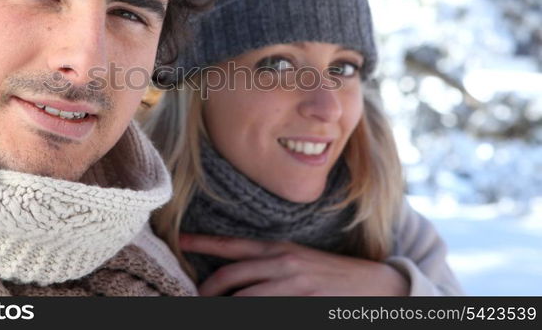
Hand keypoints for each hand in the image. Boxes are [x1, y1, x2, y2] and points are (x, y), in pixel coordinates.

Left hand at [180, 233, 409, 295]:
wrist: (374, 285)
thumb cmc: (329, 273)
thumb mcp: (296, 259)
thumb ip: (266, 264)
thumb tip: (233, 274)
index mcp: (278, 249)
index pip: (232, 245)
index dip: (203, 242)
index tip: (180, 241)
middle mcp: (282, 263)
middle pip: (230, 276)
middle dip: (206, 291)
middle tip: (192, 299)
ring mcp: (293, 284)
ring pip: (244, 298)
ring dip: (225, 306)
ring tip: (211, 309)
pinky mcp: (305, 302)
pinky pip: (266, 311)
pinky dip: (250, 313)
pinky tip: (243, 313)